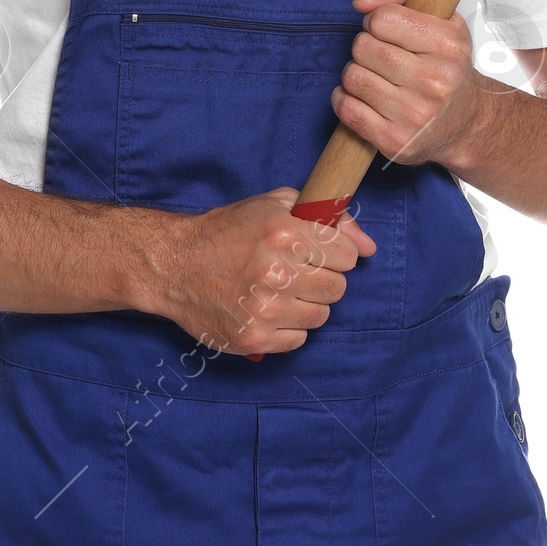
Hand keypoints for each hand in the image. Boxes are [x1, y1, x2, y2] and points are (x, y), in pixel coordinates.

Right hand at [147, 188, 375, 356]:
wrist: (176, 265)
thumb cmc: (228, 231)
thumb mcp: (275, 205)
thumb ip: (328, 217)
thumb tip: (369, 247)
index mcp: (284, 232)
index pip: (347, 255)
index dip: (335, 252)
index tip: (318, 251)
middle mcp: (277, 272)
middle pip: (338, 288)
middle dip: (323, 278)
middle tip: (297, 271)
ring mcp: (266, 309)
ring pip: (321, 316)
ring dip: (306, 303)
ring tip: (280, 290)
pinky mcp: (255, 339)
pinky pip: (299, 340)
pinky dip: (288, 327)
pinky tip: (267, 309)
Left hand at [335, 0, 480, 168]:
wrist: (466, 122)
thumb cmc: (446, 65)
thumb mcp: (437, 15)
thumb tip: (361, 2)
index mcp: (448, 45)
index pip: (383, 18)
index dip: (377, 21)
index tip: (387, 30)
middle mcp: (434, 82)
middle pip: (363, 47)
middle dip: (365, 47)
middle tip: (384, 56)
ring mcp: (414, 115)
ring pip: (352, 76)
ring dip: (357, 73)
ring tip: (378, 77)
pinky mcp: (394, 141)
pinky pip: (346, 109)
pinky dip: (345, 99)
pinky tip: (365, 98)